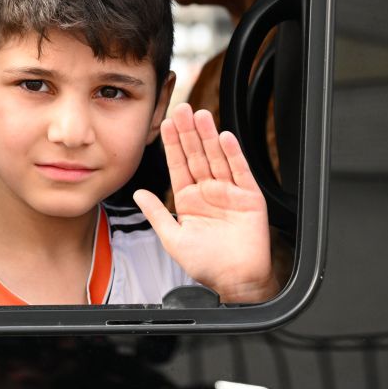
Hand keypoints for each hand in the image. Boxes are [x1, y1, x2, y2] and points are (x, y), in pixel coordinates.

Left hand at [133, 104, 278, 302]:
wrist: (235, 280)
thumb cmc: (206, 264)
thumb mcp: (172, 238)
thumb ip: (157, 213)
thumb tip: (138, 193)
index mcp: (189, 199)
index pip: (178, 165)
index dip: (172, 144)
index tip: (165, 123)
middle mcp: (208, 192)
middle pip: (197, 155)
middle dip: (189, 132)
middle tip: (181, 108)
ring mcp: (229, 193)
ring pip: (217, 158)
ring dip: (209, 136)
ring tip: (201, 115)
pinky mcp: (249, 198)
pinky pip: (240, 172)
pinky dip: (233, 154)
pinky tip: (225, 137)